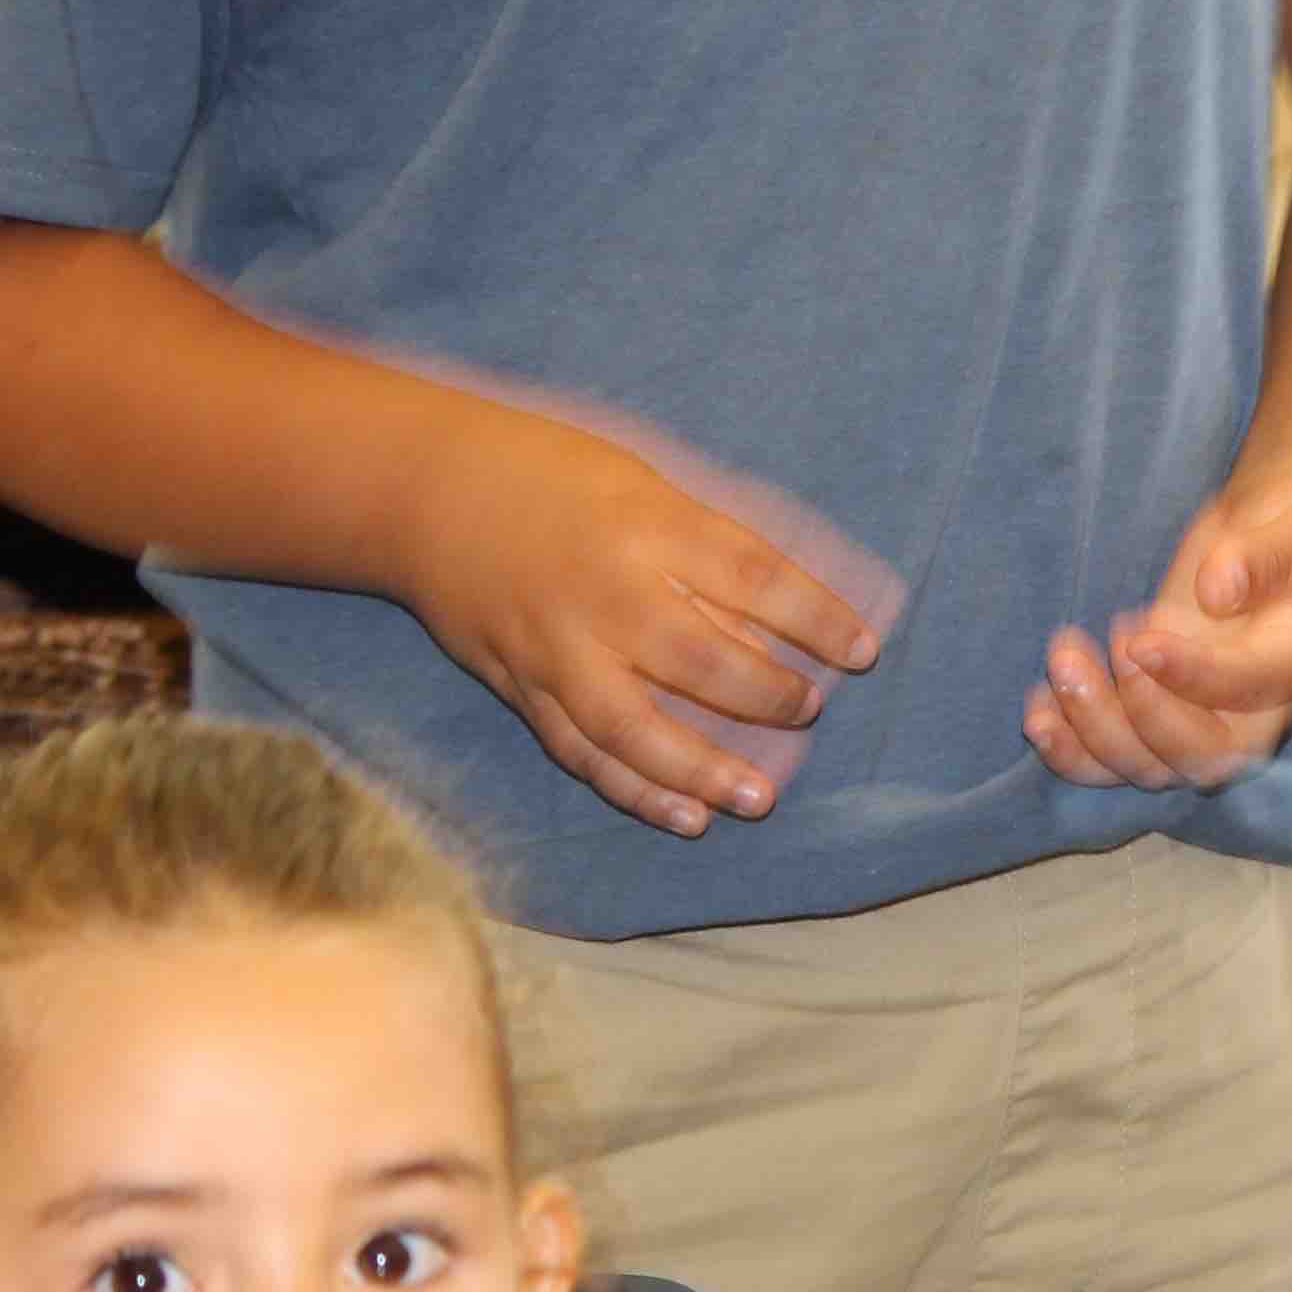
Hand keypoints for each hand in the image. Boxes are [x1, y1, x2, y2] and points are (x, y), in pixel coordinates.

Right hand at [395, 391, 897, 837]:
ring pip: (639, 728)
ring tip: (759, 798)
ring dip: (704, 770)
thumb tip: (785, 610)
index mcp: (647, 526)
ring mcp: (561, 648)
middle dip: (769, 696)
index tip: (864, 651)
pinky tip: (686, 816)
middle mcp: (607, 593)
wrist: (428, 491)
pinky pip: (584, 751)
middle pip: (704, 660)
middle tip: (808, 711)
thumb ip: (705, 543)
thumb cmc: (552, 476)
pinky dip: (635, 790)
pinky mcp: (525, 687)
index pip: (756, 578)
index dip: (819, 620)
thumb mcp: (640, 484)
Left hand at [1024, 443, 1291, 790]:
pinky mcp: (1157, 705)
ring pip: (1149, 766)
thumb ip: (1267, 555)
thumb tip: (1215, 591)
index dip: (1193, 678)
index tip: (1135, 636)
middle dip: (1134, 717)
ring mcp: (1201, 713)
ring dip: (1091, 730)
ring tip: (1061, 660)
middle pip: (1198, 758)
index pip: (1250, 691)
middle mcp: (1252, 707)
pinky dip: (1070, 748)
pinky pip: (1114, 755)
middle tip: (1085, 649)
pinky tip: (1037, 710)